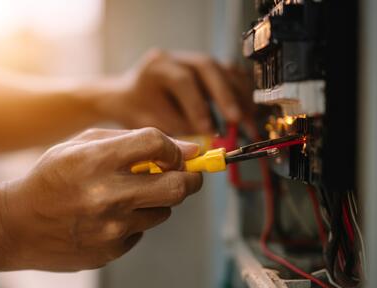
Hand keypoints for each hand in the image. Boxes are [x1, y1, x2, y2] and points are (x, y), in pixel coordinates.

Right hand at [0, 128, 202, 271]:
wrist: (16, 225)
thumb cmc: (50, 178)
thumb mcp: (80, 145)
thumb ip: (131, 140)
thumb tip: (187, 148)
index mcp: (97, 160)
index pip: (158, 145)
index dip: (175, 148)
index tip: (175, 154)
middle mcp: (108, 195)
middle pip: (178, 187)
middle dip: (190, 179)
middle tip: (186, 176)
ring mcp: (111, 228)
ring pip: (164, 211)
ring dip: (156, 201)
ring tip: (128, 196)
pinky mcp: (110, 251)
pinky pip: (141, 231)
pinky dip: (133, 222)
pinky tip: (106, 218)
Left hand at [99, 50, 253, 134]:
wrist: (129, 96)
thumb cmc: (136, 110)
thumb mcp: (149, 123)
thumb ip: (176, 129)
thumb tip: (207, 140)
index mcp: (156, 66)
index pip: (182, 80)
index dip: (198, 105)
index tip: (209, 129)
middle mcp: (176, 57)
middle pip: (207, 67)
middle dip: (225, 95)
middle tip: (237, 119)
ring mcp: (192, 59)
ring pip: (222, 68)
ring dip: (238, 94)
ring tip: (248, 120)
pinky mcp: (204, 67)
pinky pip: (227, 74)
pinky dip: (239, 92)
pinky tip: (248, 109)